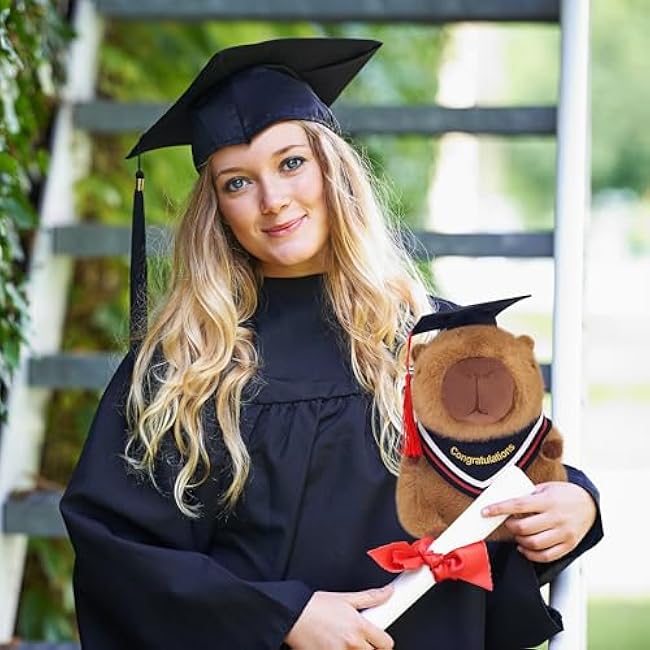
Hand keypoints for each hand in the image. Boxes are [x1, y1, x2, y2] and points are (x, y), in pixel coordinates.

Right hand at [285, 585, 394, 649]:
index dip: (383, 641)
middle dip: (369, 648)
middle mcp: (352, 644)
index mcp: (359, 627)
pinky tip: (333, 646)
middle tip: (359, 640)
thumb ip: (370, 597)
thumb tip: (388, 592)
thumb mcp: (345, 598)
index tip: (378, 639)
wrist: (291, 615)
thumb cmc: (314, 606)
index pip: (386, 643)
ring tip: (344, 642)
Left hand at [482, 481, 596, 562]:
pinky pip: (546, 556)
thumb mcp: (545, 488)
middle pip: (524, 528)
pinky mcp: (568, 546)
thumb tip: (503, 502)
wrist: (590, 505)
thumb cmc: (562, 494)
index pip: (518, 505)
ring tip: (517, 534)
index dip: (499, 509)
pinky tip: (524, 548)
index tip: (485, 511)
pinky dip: (531, 554)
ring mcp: (563, 533)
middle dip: (509, 527)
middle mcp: (556, 517)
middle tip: (507, 523)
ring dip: (519, 541)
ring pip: (533, 544)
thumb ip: (527, 495)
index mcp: (548, 500)